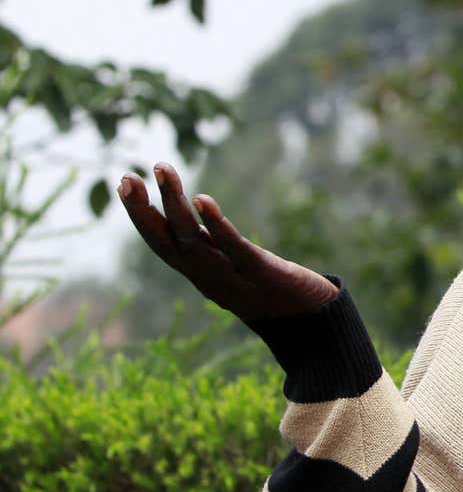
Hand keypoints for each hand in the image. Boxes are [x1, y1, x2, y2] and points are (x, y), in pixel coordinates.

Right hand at [118, 161, 339, 321]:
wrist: (309, 322)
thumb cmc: (269, 290)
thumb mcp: (232, 267)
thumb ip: (213, 245)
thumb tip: (195, 211)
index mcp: (199, 272)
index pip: (161, 243)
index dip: (140, 216)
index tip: (124, 183)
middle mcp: (208, 276)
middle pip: (167, 242)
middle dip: (143, 210)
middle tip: (126, 177)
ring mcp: (231, 276)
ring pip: (193, 239)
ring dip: (174, 203)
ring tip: (161, 169)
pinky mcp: (261, 273)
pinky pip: (233, 248)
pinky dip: (215, 224)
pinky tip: (201, 199)